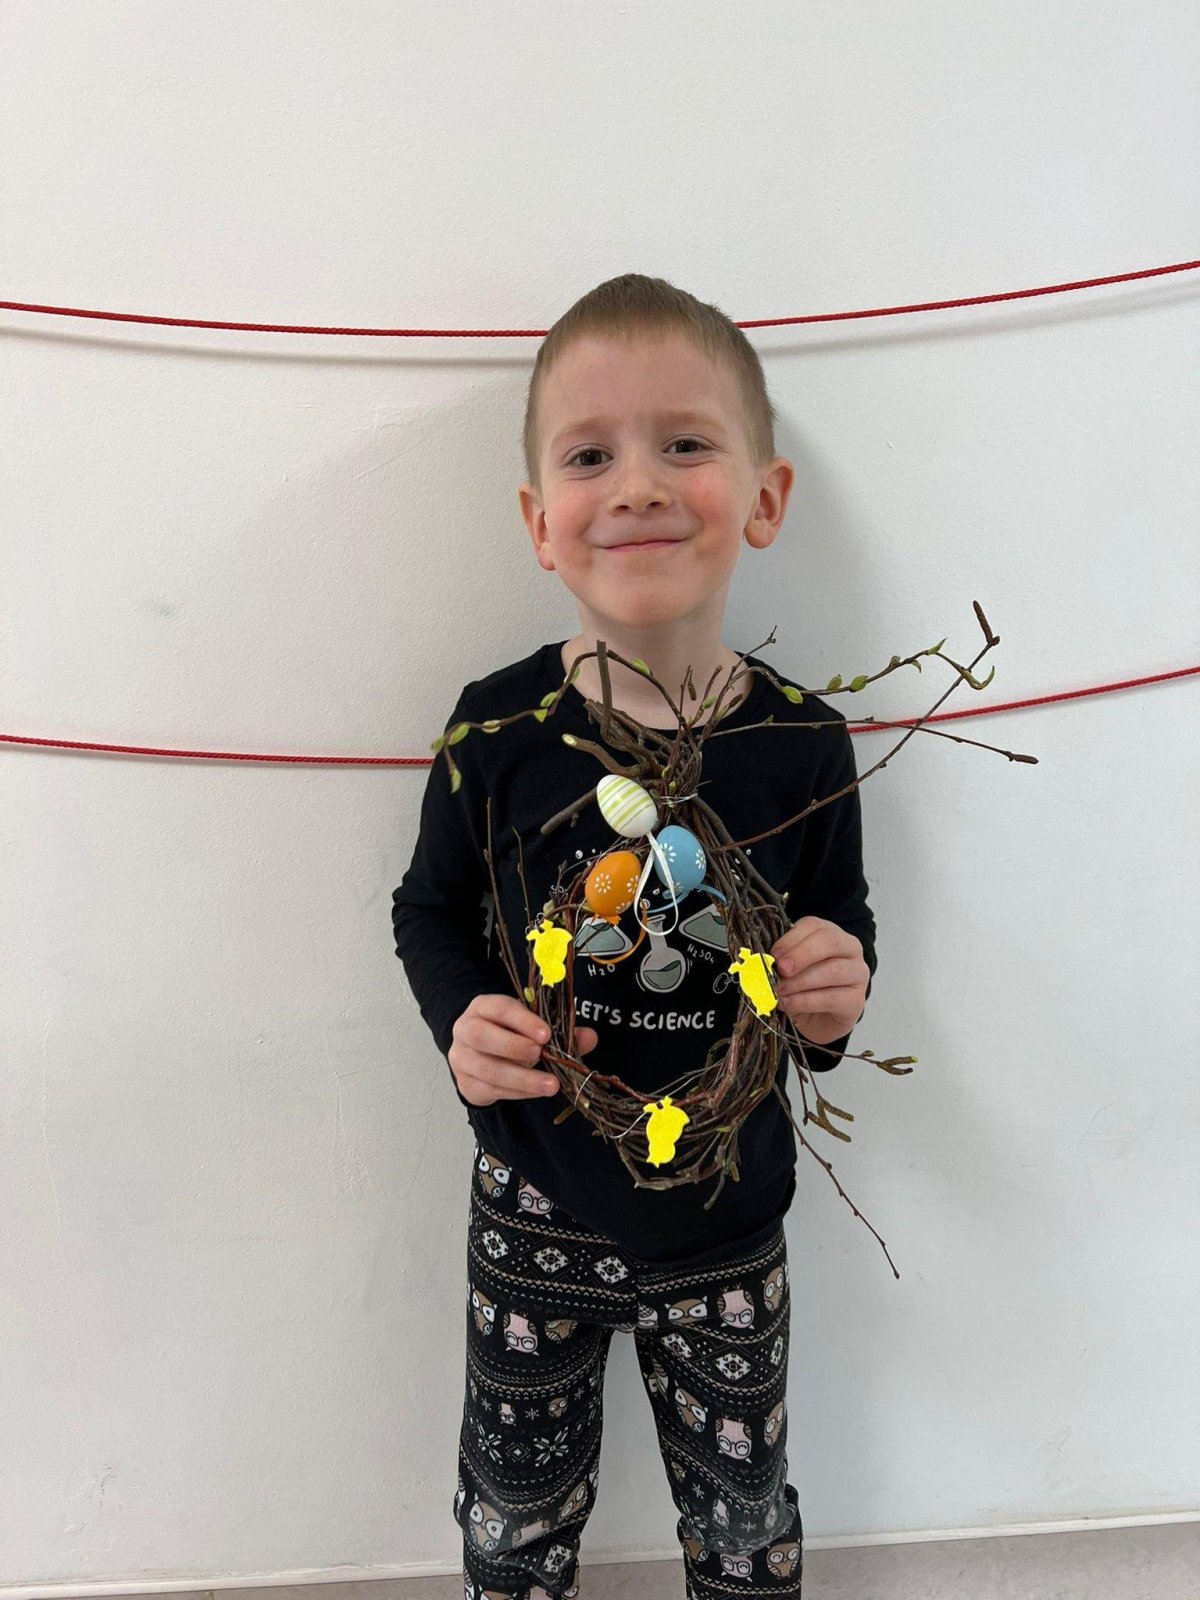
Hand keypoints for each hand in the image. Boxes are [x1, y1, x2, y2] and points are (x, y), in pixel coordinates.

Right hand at [449, 993, 597, 1107]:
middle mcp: (465, 1029)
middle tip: (540, 1054)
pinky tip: (536, 1091)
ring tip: (550, 1084)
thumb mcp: (532, 1027)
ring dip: (521, 1077)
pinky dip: (517, 1092)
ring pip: (487, 1068)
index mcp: (483, 1007)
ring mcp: (461, 1058)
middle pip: (481, 1035)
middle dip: (512, 1045)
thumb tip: (590, 1037)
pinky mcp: (465, 1083)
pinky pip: (490, 1089)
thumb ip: (560, 1031)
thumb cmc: (509, 1034)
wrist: (478, 1055)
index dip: (523, 1020)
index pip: (499, 1008)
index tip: (546, 1034)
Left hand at [770, 916, 868, 1046]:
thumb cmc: (803, 987)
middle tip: (781, 970)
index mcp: (831, 933)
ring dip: (800, 982)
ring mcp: (857, 974)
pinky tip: (789, 1004)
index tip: (773, 955)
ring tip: (780, 991)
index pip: (815, 926)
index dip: (792, 939)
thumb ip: (782, 960)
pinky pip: (831, 998)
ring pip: (832, 971)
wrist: (819, 1019)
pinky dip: (805, 1001)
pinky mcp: (856, 1001)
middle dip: (801, 955)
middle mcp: (850, 949)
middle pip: (830, 942)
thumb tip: (764, 962)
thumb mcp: (790, 968)